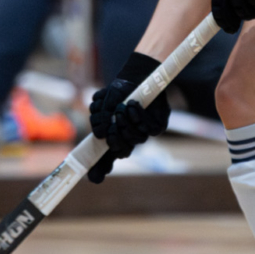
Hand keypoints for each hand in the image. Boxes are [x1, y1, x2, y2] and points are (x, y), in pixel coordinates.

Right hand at [86, 52, 168, 180]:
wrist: (136, 76)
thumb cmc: (118, 93)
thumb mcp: (103, 104)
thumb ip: (100, 120)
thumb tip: (100, 136)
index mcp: (116, 137)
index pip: (107, 158)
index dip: (101, 169)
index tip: (95, 177)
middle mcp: (129, 139)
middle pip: (122, 150)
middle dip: (115, 137)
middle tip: (112, 121)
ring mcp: (144, 133)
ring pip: (135, 139)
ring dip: (126, 122)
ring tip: (121, 107)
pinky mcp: (159, 125)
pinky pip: (149, 128)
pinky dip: (138, 115)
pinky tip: (132, 104)